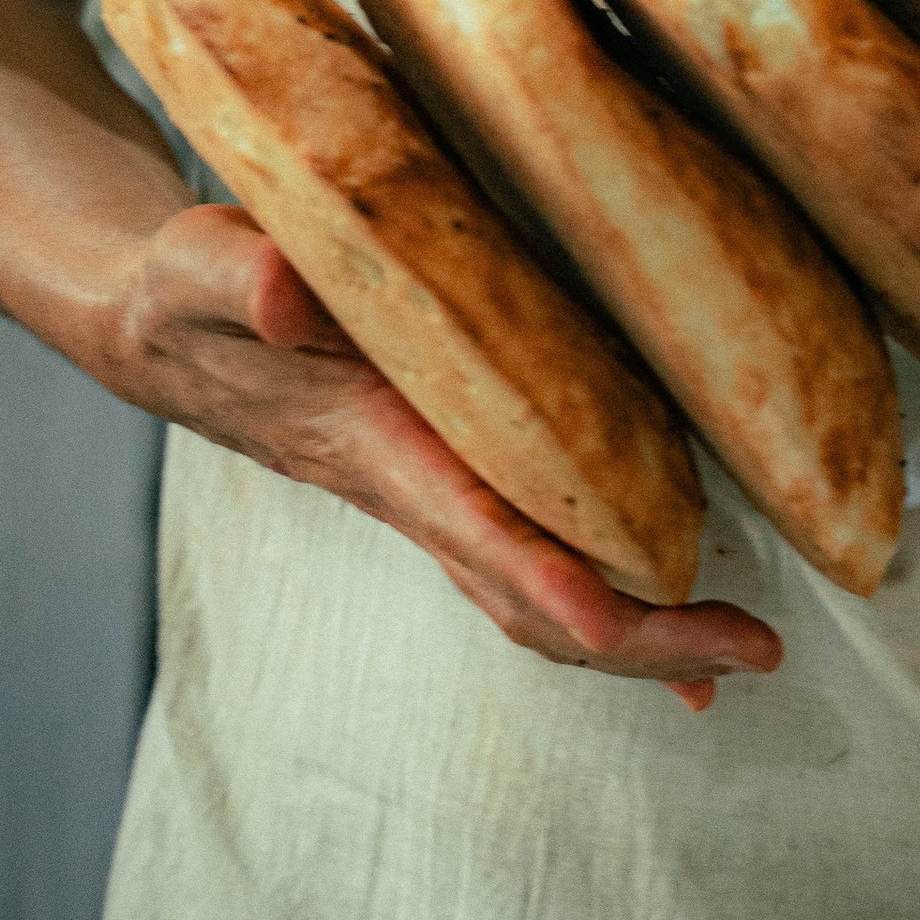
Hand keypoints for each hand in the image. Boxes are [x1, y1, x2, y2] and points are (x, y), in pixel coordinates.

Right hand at [105, 202, 782, 708]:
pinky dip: (605, 602)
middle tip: (755, 651)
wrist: (163, 330)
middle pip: (530, 599)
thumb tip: (289, 289)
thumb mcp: (201, 264)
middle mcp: (412, 493)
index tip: (615, 620)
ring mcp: (433, 500)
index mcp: (372, 446)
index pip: (467, 529)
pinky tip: (666, 623)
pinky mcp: (449, 479)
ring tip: (741, 655)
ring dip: (642, 633)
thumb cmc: (189, 292)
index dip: (543, 579)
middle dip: (641, 637)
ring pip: (541, 596)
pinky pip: (535, 564)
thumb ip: (241, 273)